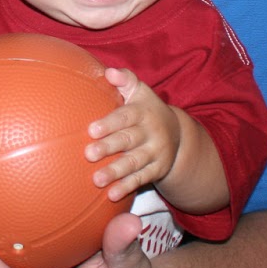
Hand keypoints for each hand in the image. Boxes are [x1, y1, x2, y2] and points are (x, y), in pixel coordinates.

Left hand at [87, 67, 181, 201]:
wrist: (178, 134)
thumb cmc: (145, 109)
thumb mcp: (140, 91)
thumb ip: (125, 79)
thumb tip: (109, 72)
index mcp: (144, 111)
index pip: (126, 116)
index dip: (110, 123)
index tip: (91, 130)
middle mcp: (152, 133)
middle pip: (129, 140)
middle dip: (108, 148)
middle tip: (88, 154)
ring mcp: (156, 153)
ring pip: (134, 163)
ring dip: (115, 172)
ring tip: (96, 180)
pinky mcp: (157, 170)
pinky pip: (141, 180)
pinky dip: (127, 187)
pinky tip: (111, 195)